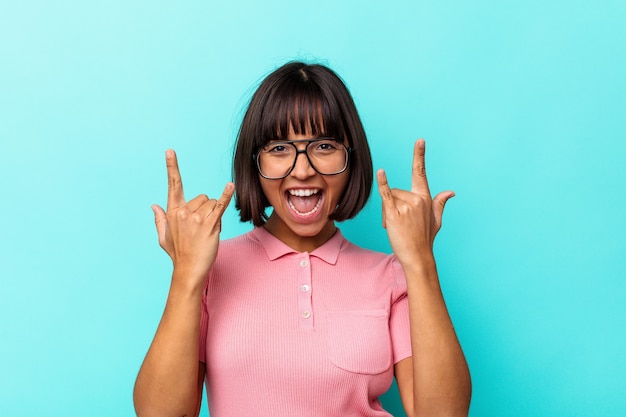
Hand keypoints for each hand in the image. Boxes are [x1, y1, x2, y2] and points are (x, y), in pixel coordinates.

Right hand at [152, 149, 233, 281]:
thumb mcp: (163, 238)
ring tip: (207, 232)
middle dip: (205, 209)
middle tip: (201, 228)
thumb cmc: (178, 254)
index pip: (173, 185)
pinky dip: (226, 195)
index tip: (170, 151)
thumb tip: (153, 205)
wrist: (188, 270)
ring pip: (212, 203)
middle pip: (202, 197)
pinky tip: (230, 186)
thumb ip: (160, 220)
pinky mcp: (209, 224)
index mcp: (173, 212)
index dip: (172, 167)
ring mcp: (196, 217)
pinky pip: (219, 205)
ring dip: (213, 215)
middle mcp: (183, 211)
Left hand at [376, 139, 453, 264]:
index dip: (419, 156)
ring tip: (395, 226)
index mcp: (425, 198)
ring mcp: (406, 205)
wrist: (418, 256)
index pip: (420, 172)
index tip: (419, 140)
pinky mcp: (395, 212)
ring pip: (389, 197)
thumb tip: (451, 192)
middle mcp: (417, 199)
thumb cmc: (425, 239)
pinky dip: (383, 184)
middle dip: (393, 205)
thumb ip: (440, 203)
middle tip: (399, 223)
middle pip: (396, 191)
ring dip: (388, 211)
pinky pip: (386, 194)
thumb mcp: (436, 220)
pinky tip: (381, 172)